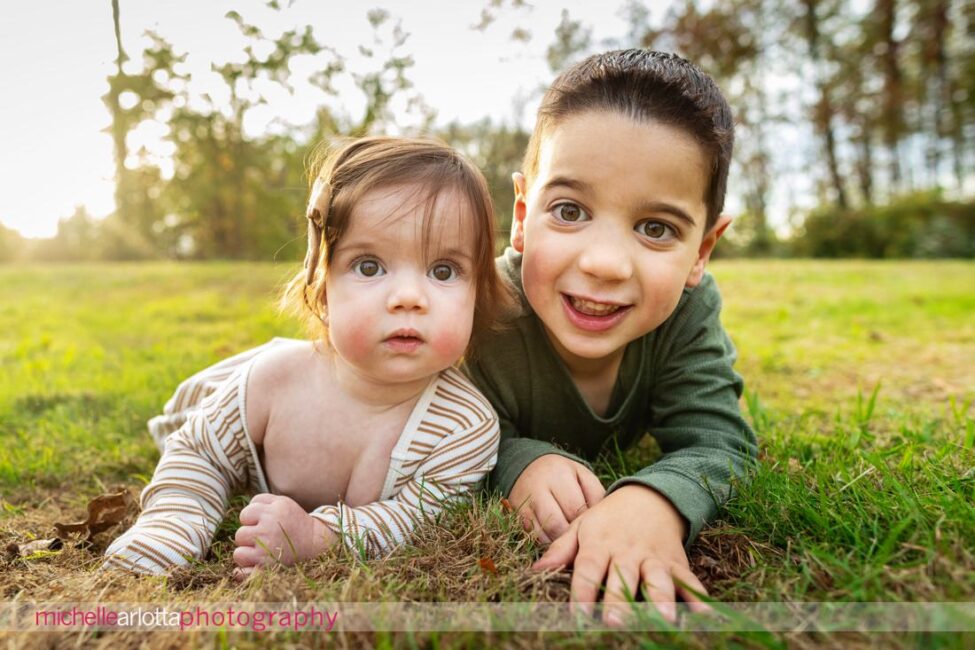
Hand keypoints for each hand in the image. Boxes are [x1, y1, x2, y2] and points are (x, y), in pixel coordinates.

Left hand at [232, 493, 333, 580]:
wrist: (315, 544)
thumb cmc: (295, 523)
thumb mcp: (283, 504)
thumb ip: (262, 502)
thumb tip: (241, 515)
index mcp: (275, 509)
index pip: (246, 513)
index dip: (252, 519)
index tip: (264, 523)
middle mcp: (270, 527)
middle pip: (240, 533)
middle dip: (249, 536)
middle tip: (265, 538)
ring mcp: (267, 548)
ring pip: (238, 550)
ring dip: (247, 551)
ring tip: (262, 550)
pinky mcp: (265, 566)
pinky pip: (240, 566)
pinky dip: (243, 569)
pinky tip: (255, 565)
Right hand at [509, 454, 604, 543]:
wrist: (527, 467)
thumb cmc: (563, 475)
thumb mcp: (582, 476)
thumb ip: (595, 494)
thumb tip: (604, 522)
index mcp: (558, 475)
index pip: (576, 507)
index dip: (587, 523)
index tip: (597, 531)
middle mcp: (538, 489)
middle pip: (558, 524)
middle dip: (573, 537)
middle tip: (585, 544)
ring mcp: (525, 505)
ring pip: (544, 534)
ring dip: (560, 545)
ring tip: (574, 546)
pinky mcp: (518, 517)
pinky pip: (534, 538)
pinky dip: (548, 545)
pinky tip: (560, 546)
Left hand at [533, 484, 708, 624]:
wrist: (649, 496)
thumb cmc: (608, 519)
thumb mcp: (581, 527)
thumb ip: (560, 550)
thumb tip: (535, 570)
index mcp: (599, 544)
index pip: (587, 570)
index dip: (581, 592)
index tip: (577, 616)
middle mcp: (626, 552)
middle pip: (622, 578)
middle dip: (619, 601)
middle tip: (615, 622)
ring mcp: (654, 557)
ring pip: (657, 580)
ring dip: (660, 600)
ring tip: (663, 620)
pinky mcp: (676, 561)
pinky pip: (688, 580)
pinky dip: (697, 597)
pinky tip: (705, 614)